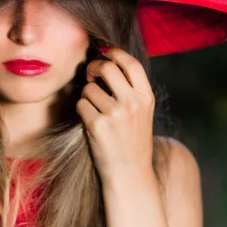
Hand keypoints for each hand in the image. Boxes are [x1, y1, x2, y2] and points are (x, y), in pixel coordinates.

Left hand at [76, 47, 154, 182]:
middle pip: (107, 68)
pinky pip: (81, 105)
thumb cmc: (132, 140)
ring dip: (86, 95)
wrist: (129, 173)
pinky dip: (81, 110)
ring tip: (95, 109)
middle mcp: (132, 103)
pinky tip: (90, 122)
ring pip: (89, 88)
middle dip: (94, 67)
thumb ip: (130, 88)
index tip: (105, 53)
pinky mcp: (97, 125)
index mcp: (146, 97)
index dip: (115, 53)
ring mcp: (115, 114)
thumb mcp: (142, 111)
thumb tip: (106, 61)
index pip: (131, 64)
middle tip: (90, 74)